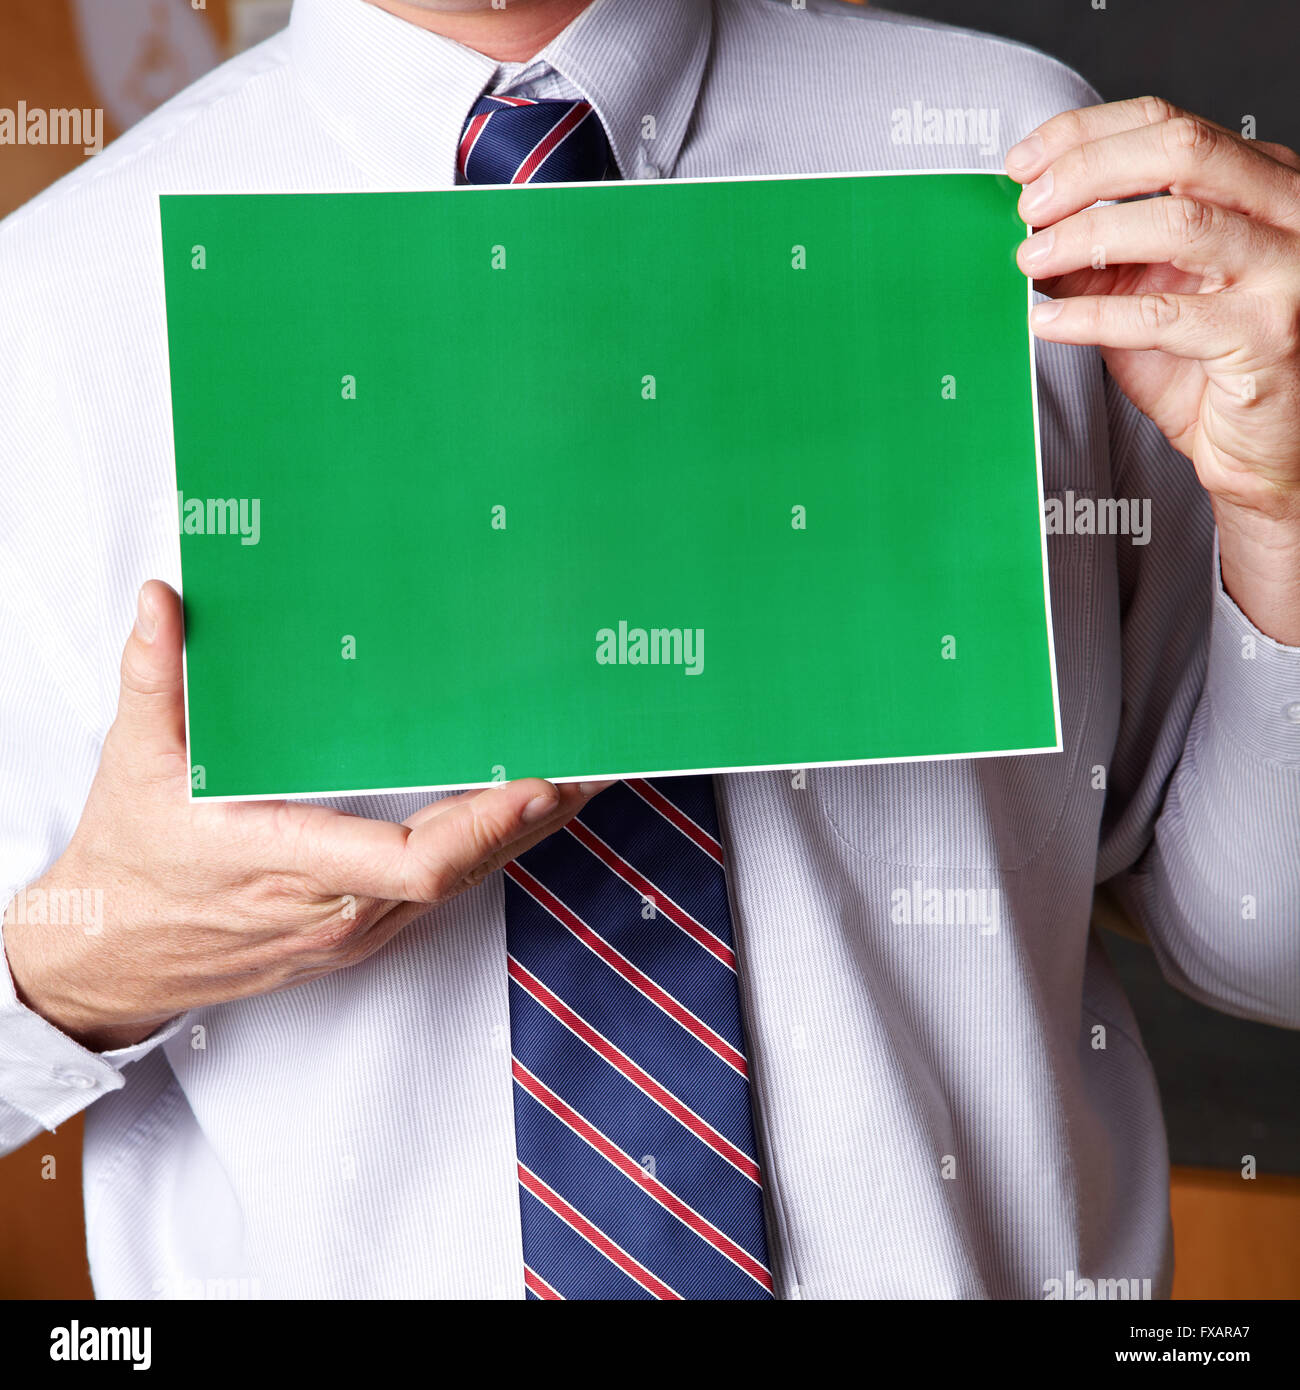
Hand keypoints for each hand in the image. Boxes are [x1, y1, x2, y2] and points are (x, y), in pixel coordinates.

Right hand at [3, 581, 608, 1051]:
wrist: (108, 958)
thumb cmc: (131, 864)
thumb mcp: (132, 767)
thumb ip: (153, 680)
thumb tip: (166, 600)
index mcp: (282, 860)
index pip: (409, 862)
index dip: (482, 828)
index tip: (538, 783)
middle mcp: (334, 906)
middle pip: (462, 869)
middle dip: (535, 817)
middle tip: (598, 759)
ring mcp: (353, 929)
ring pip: (462, 884)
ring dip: (522, 833)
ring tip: (581, 775)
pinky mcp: (359, 935)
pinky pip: (442, 893)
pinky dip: (487, 850)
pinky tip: (518, 811)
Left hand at [1006, 96, 1299, 642]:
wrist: (1263, 453)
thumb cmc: (1208, 372)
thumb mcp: (1145, 296)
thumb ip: (1100, 260)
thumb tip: (1028, 232)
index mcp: (1263, 184)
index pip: (1170, 126)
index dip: (1086, 135)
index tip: (1023, 162)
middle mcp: (1288, 212)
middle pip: (1181, 153)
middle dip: (1087, 171)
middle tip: (1027, 208)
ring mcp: (1286, 271)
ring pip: (1177, 223)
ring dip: (1085, 237)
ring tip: (1030, 260)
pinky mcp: (1266, 335)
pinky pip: (1164, 315)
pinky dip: (1093, 317)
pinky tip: (1047, 322)